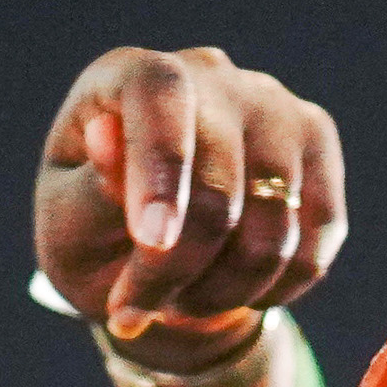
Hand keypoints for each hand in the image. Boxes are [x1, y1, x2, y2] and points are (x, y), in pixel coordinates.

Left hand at [34, 47, 349, 349]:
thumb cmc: (95, 229)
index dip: (160, 165)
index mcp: (128, 74)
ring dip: (225, 291)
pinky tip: (233, 291)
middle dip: (177, 270)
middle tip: (133, 312)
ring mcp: (275, 107)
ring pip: (275, 226)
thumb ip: (87, 190)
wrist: (156, 252)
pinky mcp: (318, 148)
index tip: (152, 241)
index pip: (159, 93)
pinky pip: (312, 247)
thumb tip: (105, 136)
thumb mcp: (68, 224)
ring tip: (182, 299)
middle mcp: (211, 74)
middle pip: (218, 184)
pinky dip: (272, 291)